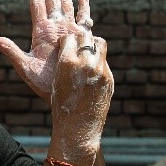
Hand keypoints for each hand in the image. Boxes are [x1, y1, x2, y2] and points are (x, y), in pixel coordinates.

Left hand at [0, 0, 92, 100]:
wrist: (65, 94)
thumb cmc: (43, 84)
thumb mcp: (24, 66)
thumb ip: (10, 50)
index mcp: (41, 33)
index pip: (37, 7)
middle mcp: (54, 30)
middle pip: (52, 2)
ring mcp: (68, 33)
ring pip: (66, 6)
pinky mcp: (81, 38)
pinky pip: (84, 19)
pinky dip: (83, 7)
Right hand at [49, 32, 113, 165]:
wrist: (78, 127)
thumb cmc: (61, 105)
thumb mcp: (56, 81)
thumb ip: (65, 62)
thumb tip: (72, 49)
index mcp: (67, 63)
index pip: (70, 38)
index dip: (67, 42)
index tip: (65, 45)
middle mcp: (86, 63)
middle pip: (86, 37)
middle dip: (81, 40)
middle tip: (77, 45)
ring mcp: (100, 70)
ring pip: (99, 44)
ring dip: (93, 46)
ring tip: (87, 53)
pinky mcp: (109, 78)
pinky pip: (103, 61)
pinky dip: (98, 62)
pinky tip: (91, 70)